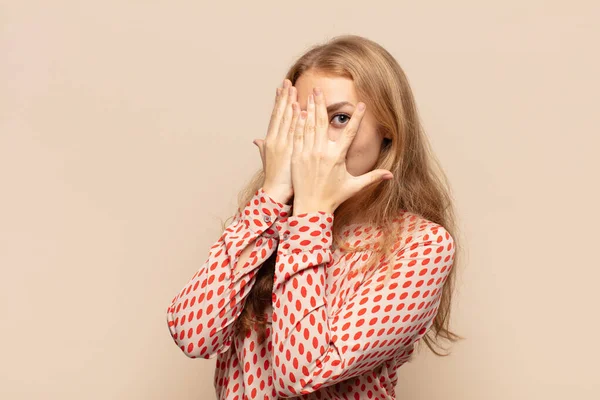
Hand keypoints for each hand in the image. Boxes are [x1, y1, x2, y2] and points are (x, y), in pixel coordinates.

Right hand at [253, 79, 298, 204]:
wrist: (276, 192)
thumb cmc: (276, 177)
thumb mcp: (268, 160)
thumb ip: (263, 148)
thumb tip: (256, 140)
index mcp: (270, 140)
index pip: (275, 117)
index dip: (278, 102)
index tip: (281, 88)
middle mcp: (275, 140)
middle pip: (280, 114)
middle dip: (284, 98)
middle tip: (288, 81)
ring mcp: (282, 145)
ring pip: (287, 120)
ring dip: (290, 104)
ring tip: (293, 89)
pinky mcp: (290, 152)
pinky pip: (295, 133)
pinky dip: (296, 121)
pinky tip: (299, 109)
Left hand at [291, 87, 392, 214]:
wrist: (311, 207)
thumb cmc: (333, 196)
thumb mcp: (354, 186)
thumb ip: (372, 177)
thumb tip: (391, 175)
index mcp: (337, 157)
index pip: (350, 133)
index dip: (357, 118)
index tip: (362, 104)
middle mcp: (322, 152)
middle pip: (323, 123)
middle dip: (323, 104)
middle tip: (321, 89)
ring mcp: (308, 153)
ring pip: (309, 126)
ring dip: (310, 108)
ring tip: (310, 94)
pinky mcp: (297, 157)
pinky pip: (298, 135)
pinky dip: (298, 122)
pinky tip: (297, 110)